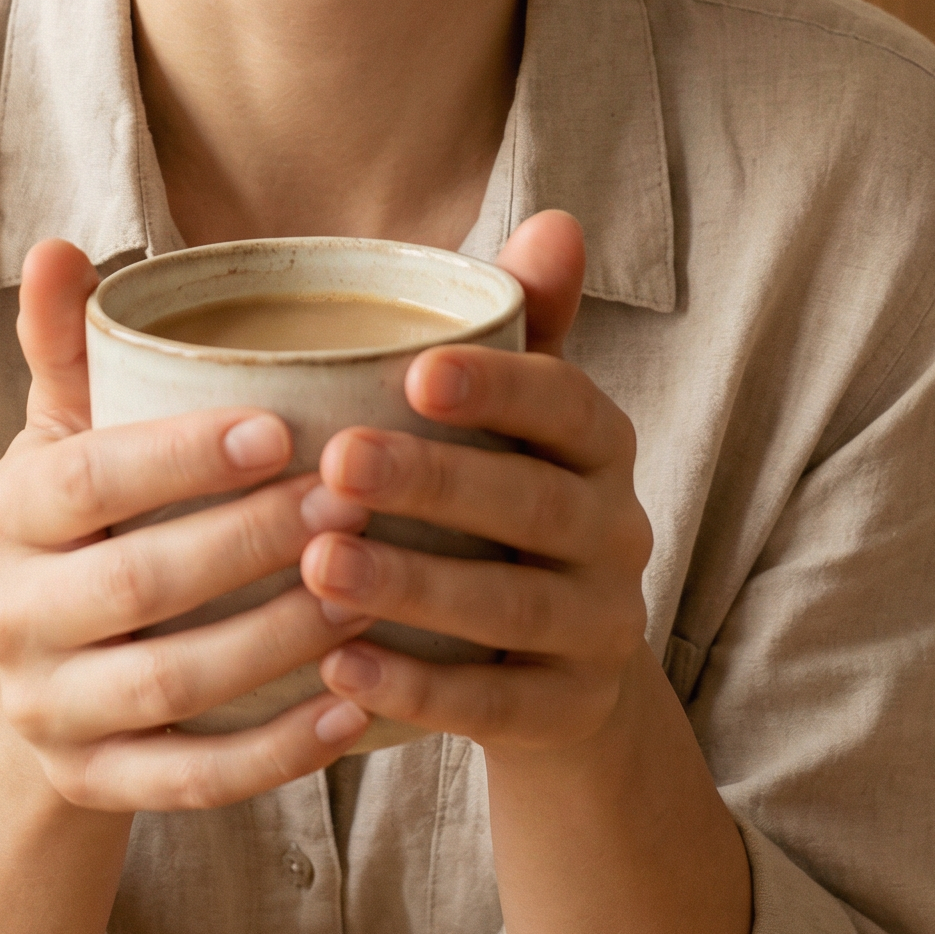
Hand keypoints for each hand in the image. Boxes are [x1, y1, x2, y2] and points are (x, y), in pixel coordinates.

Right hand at [0, 239, 376, 812]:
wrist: (53, 671)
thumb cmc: (94, 513)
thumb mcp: (74, 430)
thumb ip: (77, 344)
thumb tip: (58, 246)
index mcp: (8, 510)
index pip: (87, 479)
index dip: (180, 456)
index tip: (285, 429)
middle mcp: (10, 615)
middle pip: (135, 583)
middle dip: (249, 545)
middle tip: (353, 506)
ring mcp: (49, 710)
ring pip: (170, 685)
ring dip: (277, 641)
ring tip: (373, 595)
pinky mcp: (92, 784)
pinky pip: (189, 779)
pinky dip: (274, 752)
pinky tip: (353, 707)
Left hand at [300, 211, 652, 754]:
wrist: (563, 680)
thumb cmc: (507, 512)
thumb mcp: (521, 422)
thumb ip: (527, 327)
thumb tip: (558, 220)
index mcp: (600, 449)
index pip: (567, 405)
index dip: (499, 388)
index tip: (414, 372)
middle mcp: (617, 534)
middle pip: (533, 506)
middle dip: (435, 482)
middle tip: (337, 463)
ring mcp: (600, 629)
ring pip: (512, 609)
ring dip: (413, 587)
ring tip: (318, 567)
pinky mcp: (569, 713)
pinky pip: (497, 706)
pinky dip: (419, 691)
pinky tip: (339, 668)